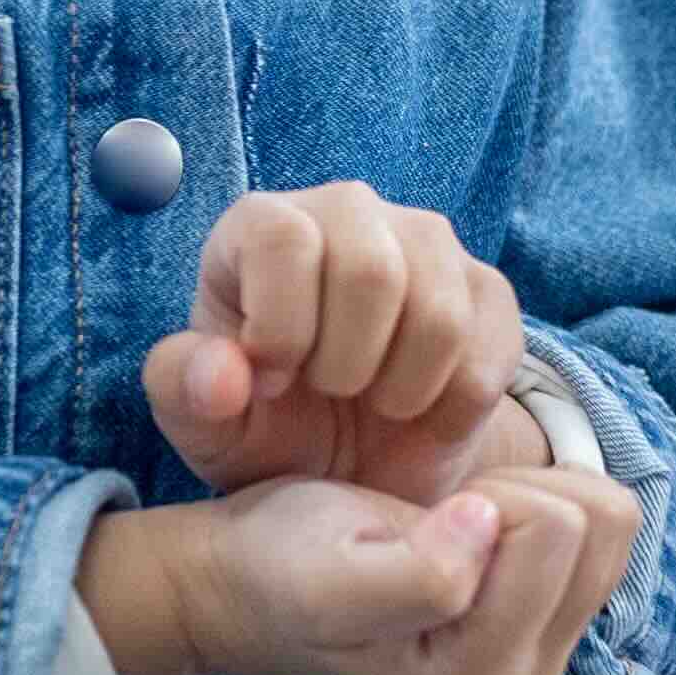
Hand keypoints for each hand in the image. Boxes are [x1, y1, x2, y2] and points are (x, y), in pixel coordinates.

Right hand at [78, 422, 643, 674]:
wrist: (245, 587)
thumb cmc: (283, 568)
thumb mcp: (329, 575)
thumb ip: (419, 574)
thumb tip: (492, 529)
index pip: (559, 527)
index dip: (486, 497)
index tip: (419, 525)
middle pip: (602, 522)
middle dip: (518, 494)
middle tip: (437, 522)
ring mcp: (544, 658)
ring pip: (610, 518)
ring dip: (528, 496)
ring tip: (449, 527)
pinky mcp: (550, 625)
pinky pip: (600, 526)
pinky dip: (536, 502)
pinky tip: (470, 532)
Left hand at [146, 182, 521, 499]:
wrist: (358, 463)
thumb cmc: (269, 426)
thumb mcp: (209, 427)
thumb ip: (187, 394)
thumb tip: (222, 375)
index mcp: (263, 225)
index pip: (282, 238)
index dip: (280, 324)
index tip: (272, 381)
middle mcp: (348, 211)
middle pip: (370, 271)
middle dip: (345, 365)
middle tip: (329, 394)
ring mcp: (428, 241)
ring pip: (439, 313)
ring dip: (401, 390)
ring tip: (374, 405)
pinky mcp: (488, 288)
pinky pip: (488, 351)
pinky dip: (451, 410)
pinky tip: (422, 415)